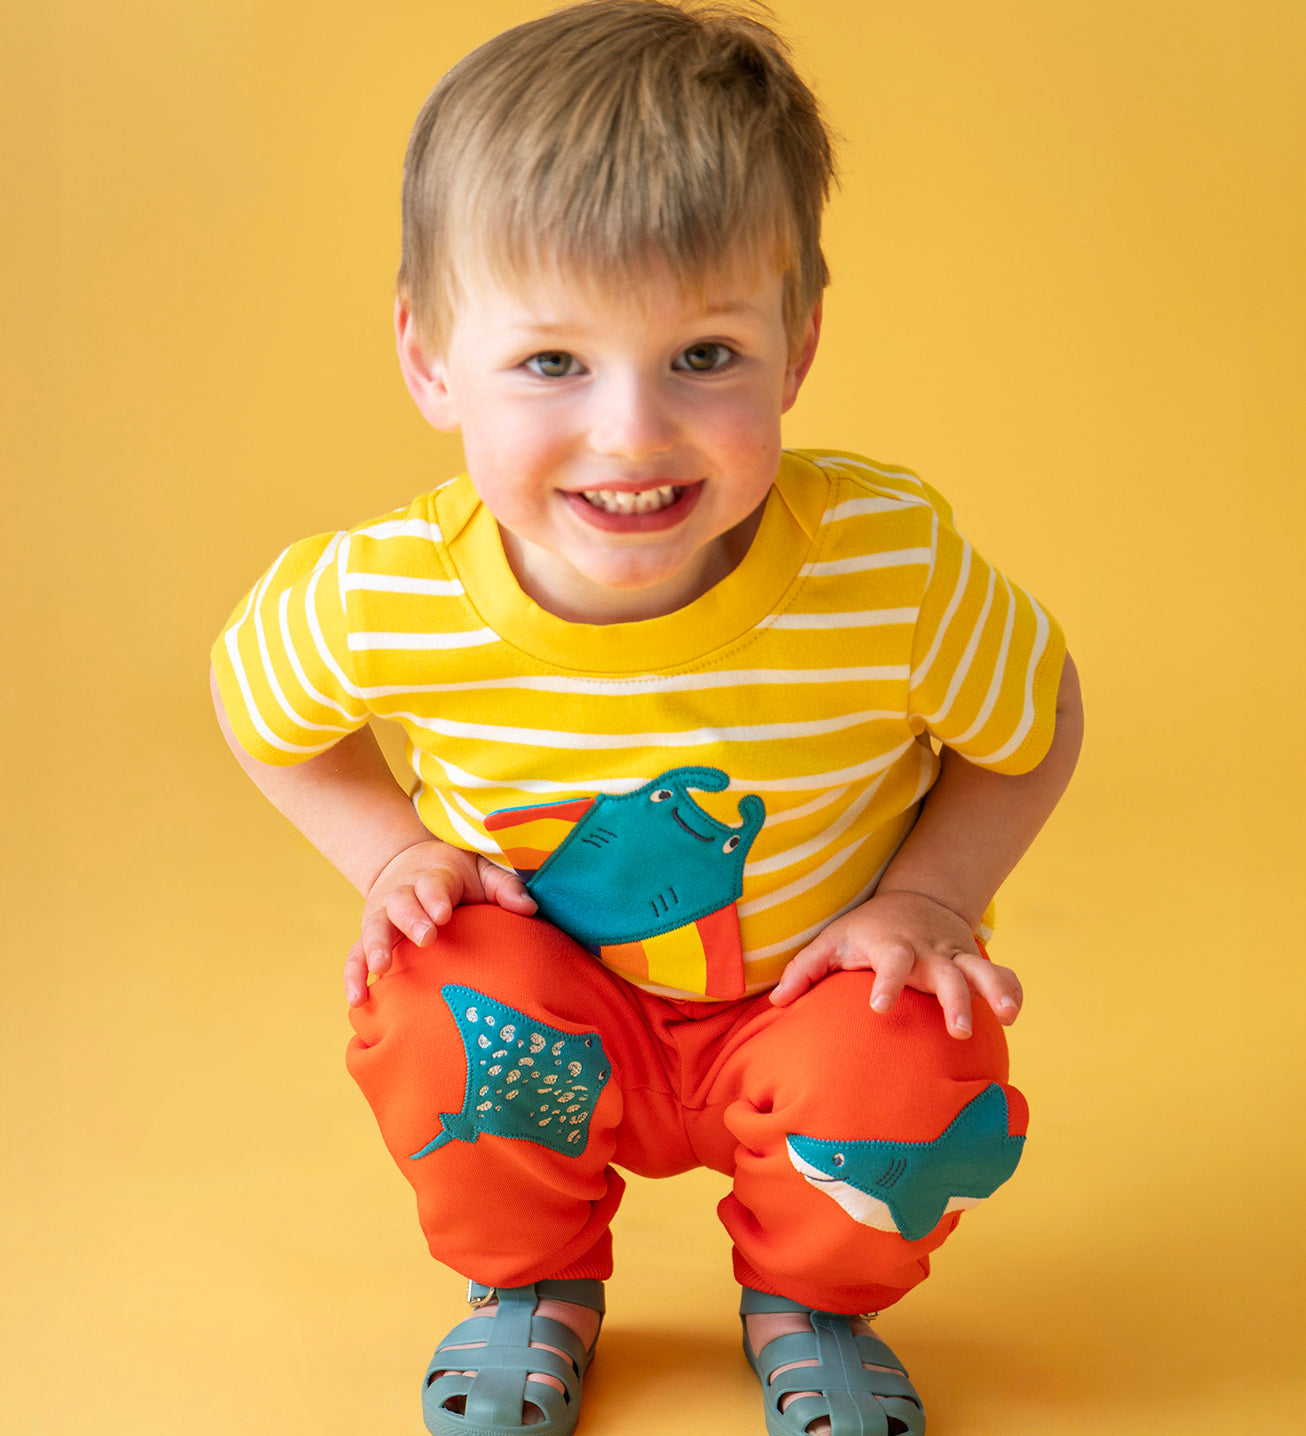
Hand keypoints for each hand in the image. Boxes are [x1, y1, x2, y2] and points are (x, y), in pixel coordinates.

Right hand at [344, 840, 536, 1004]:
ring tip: (382, 968)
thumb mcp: (480, 871)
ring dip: (376, 947)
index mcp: (433, 876)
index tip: (443, 914)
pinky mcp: (370, 937)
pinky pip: (355, 955)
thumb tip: (529, 908)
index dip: (435, 897)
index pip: (433, 884)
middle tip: (425, 938)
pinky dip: (353, 975)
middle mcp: (402, 894)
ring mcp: (382, 916)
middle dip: (411, 919)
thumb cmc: (456, 876)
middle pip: (401, 903)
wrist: (409, 864)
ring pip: (374, 928)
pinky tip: (358, 1000)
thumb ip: (503, 886)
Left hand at [768, 889, 1022, 1038]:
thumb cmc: (864, 930)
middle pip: (945, 973)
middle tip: (959, 1030)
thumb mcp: (831, 940)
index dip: (887, 983)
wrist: (914, 899)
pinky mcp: (972, 963)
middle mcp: (926, 951)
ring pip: (980, 971)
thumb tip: (776, 1003)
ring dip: (995, 990)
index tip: (880, 1007)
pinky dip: (1011, 989)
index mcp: (890, 946)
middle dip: (954, 1000)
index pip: (890, 962)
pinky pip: (999, 974)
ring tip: (1009, 1015)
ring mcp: (953, 957)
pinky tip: (1014, 1014)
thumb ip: (804, 970)